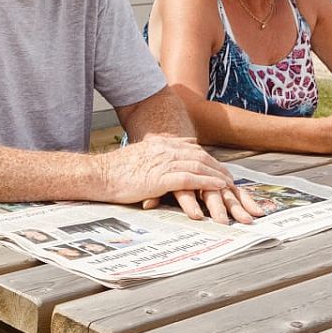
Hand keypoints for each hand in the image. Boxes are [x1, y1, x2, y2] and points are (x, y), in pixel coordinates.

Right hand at [93, 136, 263, 223]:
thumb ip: (154, 159)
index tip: (220, 169)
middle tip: (232, 180)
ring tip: (231, 185)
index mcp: (161, 146)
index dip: (209, 160)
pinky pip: (190, 178)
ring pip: (199, 166)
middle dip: (218, 168)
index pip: (192, 150)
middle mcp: (165, 150)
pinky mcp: (160, 177)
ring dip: (218, 176)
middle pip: (200, 156)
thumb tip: (164, 163)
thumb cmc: (115, 172)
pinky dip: (206, 182)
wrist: (99, 175)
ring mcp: (164, 162)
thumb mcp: (139, 159)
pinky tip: (218, 187)